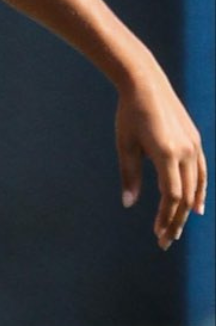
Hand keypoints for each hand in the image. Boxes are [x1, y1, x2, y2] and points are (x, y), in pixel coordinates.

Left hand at [113, 74, 206, 248]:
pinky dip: (200, 191)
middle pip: (185, 197)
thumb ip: (129, 175)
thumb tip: (129, 204)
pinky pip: (202, 172)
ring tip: (178, 228)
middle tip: (166, 240)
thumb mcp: (125, 145)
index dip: (165, 218)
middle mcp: (186, 152)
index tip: (157, 234)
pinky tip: (196, 206)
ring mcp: (195, 146)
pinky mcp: (196, 141)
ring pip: (196, 186)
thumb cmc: (129, 116)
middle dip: (175, 221)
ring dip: (188, 210)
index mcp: (167, 154)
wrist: (146, 85)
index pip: (171, 196)